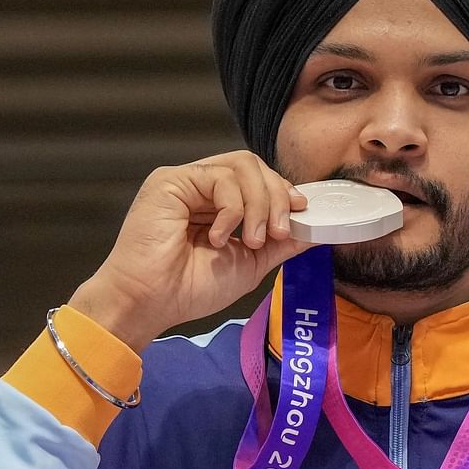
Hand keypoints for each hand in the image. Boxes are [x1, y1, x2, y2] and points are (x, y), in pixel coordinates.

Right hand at [67, 151, 312, 351]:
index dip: (284, 191)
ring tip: (253, 239)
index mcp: (219, 204)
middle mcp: (203, 188)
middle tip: (280, 232)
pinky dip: (232, 208)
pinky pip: (219, 178)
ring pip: (242, 166)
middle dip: (277, 197)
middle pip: (254, 167)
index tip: (302, 213)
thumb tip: (316, 228)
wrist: (152, 302)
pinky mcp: (170, 181)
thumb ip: (282, 243)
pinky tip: (220, 237)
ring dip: (259, 204)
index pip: (259, 180)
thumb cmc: (190, 288)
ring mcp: (186, 181)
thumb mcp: (251, 262)